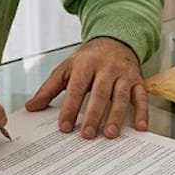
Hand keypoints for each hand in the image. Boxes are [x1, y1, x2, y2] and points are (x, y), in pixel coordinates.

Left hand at [24, 37, 146, 138]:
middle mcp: (106, 68)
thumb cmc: (88, 58)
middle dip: (94, 115)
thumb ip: (49, 88)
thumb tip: (31, 107)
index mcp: (85, 64)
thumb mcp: (67, 68)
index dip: (70, 108)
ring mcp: (123, 74)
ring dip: (117, 116)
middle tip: (87, 135)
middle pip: (100, 93)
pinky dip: (143, 112)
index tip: (64, 127)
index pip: (77, 88)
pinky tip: (140, 127)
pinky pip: (142, 97)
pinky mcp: (138, 80)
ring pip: (121, 96)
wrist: (115, 39)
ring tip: (110, 134)